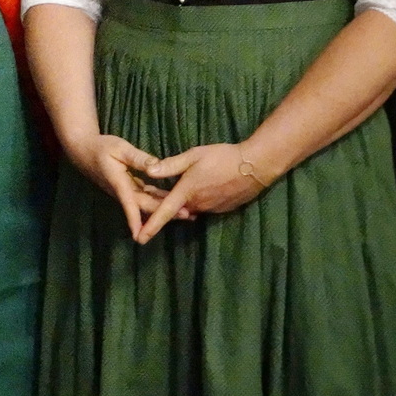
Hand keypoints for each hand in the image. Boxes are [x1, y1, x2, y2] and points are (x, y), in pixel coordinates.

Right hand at [64, 133, 188, 242]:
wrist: (83, 151)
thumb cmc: (100, 148)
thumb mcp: (119, 148)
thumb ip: (138, 158)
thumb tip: (156, 166)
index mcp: (119, 183)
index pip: (130, 204)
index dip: (136, 220)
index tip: (143, 234)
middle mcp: (122, 192)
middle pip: (144, 206)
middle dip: (163, 213)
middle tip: (187, 215)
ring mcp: (125, 192)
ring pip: (145, 204)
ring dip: (163, 209)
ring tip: (186, 213)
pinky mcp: (127, 189)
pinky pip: (144, 197)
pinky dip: (157, 200)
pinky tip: (171, 201)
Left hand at [136, 142, 267, 243]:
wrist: (256, 165)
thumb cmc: (222, 157)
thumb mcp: (193, 156)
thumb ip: (170, 165)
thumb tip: (148, 171)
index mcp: (187, 192)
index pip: (165, 212)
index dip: (151, 226)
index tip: (139, 239)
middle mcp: (198, 205)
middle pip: (175, 210)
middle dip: (162, 204)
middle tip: (147, 191)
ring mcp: (211, 209)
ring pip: (189, 208)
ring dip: (180, 202)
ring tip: (174, 187)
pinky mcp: (222, 209)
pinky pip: (203, 207)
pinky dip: (195, 201)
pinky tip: (198, 187)